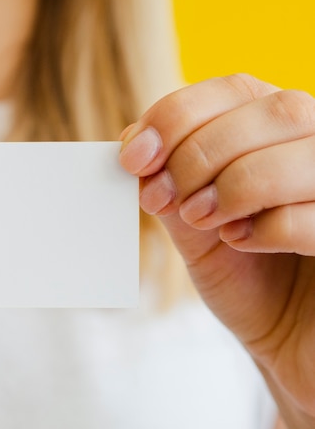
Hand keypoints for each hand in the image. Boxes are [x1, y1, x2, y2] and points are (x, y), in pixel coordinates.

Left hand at [119, 74, 314, 428]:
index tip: (133, 157)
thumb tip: (131, 142)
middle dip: (199, 154)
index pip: (233, 88)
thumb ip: (169, 183)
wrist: (287, 340)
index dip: (177, 115)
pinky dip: (268, 225)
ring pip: (299, 152)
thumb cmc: (245, 277)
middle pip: (273, 110)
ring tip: (201, 219)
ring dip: (233, 186)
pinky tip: (241, 241)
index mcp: (278, 133)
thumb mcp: (193, 227)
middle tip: (164, 197)